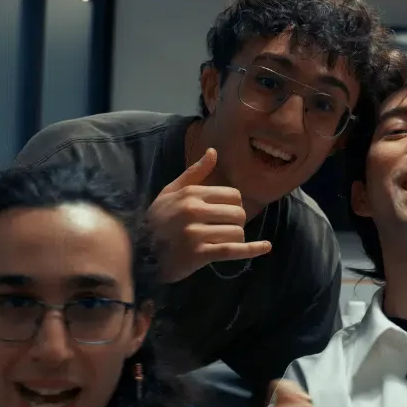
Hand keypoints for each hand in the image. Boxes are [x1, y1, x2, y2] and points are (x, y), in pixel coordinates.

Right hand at [147, 148, 271, 282]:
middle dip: (236, 222)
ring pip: (236, 232)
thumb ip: (195, 173)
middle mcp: (193, 211)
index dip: (234, 205)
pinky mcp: (199, 255)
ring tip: (220, 240)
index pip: (233, 195)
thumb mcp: (171, 192)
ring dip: (235, 238)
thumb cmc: (158, 220)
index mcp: (190, 194)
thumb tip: (213, 152)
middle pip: (238, 213)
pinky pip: (233, 250)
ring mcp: (196, 234)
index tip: (225, 212)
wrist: (140, 252)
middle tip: (223, 228)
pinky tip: (266, 247)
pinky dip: (252, 249)